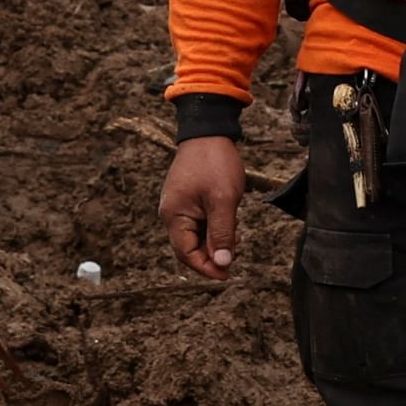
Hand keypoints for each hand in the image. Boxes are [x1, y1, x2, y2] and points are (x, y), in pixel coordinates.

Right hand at [160, 136, 244, 279]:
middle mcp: (171, 214)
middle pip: (189, 248)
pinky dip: (213, 229)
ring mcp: (178, 206)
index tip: (227, 274)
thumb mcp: (224, 200)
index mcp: (174, 216)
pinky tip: (228, 224)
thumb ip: (222, 233)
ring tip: (234, 238)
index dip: (206, 268)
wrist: (208, 131)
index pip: (186, 254)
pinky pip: (198, 223)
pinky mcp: (187, 200)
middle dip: (211, 256)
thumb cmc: (214, 163)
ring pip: (195, 236)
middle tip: (234, 259)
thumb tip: (222, 262)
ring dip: (214, 242)